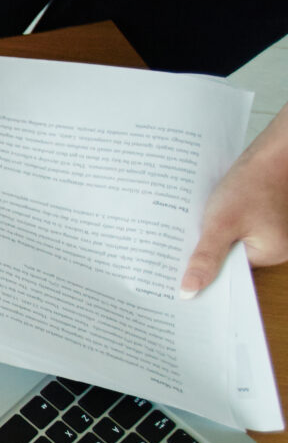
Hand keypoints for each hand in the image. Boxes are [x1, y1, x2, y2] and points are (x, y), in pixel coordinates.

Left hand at [180, 119, 287, 295]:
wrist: (271, 151)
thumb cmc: (252, 183)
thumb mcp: (222, 223)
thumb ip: (207, 257)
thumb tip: (189, 292)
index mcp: (269, 254)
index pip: (227, 276)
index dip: (201, 275)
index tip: (173, 280)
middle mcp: (272, 247)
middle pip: (227, 261)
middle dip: (202, 257)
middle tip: (170, 258)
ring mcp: (267, 232)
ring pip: (228, 245)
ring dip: (208, 240)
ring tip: (182, 238)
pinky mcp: (259, 218)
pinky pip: (233, 231)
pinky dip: (216, 228)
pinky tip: (200, 222)